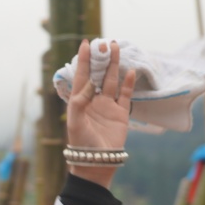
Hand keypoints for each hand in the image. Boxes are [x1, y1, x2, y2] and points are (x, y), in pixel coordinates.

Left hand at [66, 39, 135, 188]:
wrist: (97, 161)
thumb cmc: (81, 142)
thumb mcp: (75, 121)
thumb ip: (78, 102)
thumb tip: (88, 84)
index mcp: (80, 101)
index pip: (82, 76)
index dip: (84, 60)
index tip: (85, 43)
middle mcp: (94, 101)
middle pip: (98, 75)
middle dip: (101, 59)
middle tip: (104, 42)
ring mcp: (108, 106)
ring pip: (111, 81)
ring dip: (114, 66)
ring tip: (116, 49)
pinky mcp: (120, 114)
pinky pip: (125, 95)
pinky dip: (128, 83)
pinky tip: (130, 71)